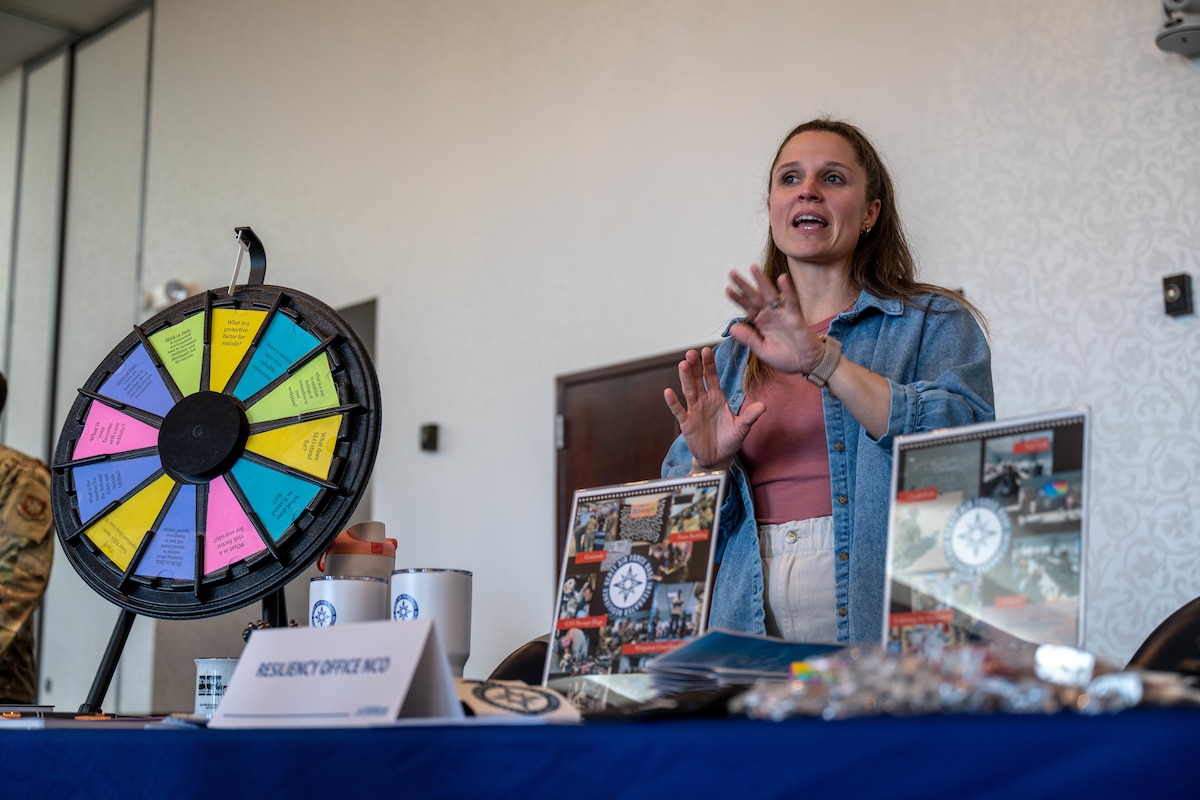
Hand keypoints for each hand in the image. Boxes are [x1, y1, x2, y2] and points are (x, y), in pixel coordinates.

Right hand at [663, 347, 764, 470]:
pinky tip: (669, 392)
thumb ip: (750, 416)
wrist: (718, 458)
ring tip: (683, 364)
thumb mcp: (742, 427)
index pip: (711, 377)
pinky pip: (679, 411)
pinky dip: (673, 402)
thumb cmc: (730, 440)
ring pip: (688, 391)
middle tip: (691, 353)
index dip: (708, 365)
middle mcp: (704, 401)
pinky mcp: (686, 423)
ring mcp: (694, 411)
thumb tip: (764, 405)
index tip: (706, 350)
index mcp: (717, 398)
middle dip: (694, 367)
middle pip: (698, 380)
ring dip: (685, 378)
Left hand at [725, 265, 824, 373]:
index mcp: (762, 322)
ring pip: (770, 294)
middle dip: (744, 285)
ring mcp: (783, 314)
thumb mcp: (763, 350)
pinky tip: (781, 279)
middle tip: (732, 273)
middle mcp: (771, 315)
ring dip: (762, 281)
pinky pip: (791, 302)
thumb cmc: (787, 357)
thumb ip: (749, 338)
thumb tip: (732, 327)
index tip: (727, 289)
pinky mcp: (795, 317)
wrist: (807, 364)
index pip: (747, 307)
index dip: (738, 298)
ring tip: (752, 268)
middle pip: (755, 297)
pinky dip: (787, 290)